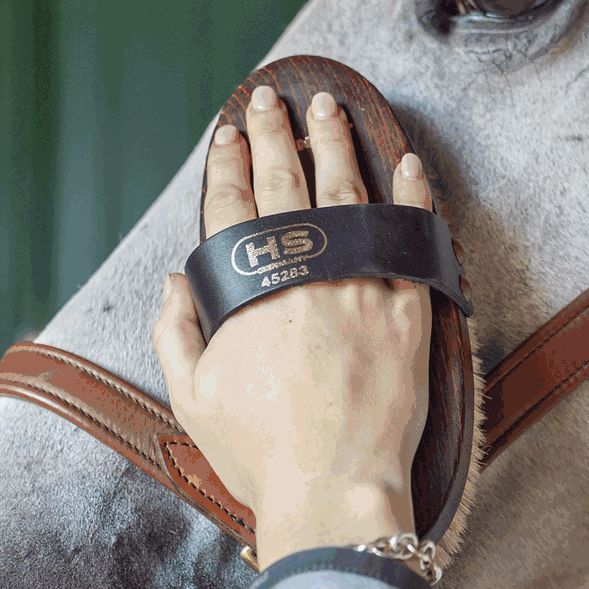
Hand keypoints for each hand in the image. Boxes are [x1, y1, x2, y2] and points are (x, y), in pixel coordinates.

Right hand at [152, 86, 432, 567]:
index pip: (233, 205)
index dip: (228, 163)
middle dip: (276, 133)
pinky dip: (411, 197)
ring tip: (328, 109)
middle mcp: (307, 274)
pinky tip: (407, 163)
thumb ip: (177, 331)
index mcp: (250, 290)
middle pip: (288, 183)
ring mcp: (362, 286)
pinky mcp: (409, 309)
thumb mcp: (192, 397)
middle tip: (271, 98)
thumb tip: (175, 280)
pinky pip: (413, 238)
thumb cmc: (261, 452)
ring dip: (336, 145)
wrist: (335, 490)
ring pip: (349, 195)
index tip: (229, 132)